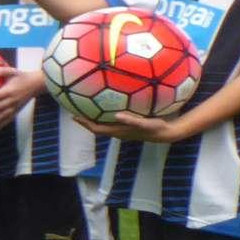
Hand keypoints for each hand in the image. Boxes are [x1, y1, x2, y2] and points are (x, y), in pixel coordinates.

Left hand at [0, 67, 45, 130]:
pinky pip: (7, 120)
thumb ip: (1, 71)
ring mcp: (15, 108)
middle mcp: (12, 101)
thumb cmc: (22, 76)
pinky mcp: (17, 111)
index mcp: (9, 91)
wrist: (36, 84)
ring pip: (1, 117)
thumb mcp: (13, 71)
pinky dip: (0, 125)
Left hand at [74, 111, 189, 142]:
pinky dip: (105, 115)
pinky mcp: (127, 126)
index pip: (97, 129)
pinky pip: (111, 121)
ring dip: (94, 118)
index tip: (74, 116)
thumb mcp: (144, 123)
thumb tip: (117, 115)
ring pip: (104, 125)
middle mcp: (118, 132)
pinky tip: (107, 106)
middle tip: (76, 109)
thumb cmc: (154, 128)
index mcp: (119, 132)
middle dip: (86, 120)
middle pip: (97, 127)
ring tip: (87, 107)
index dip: (85, 123)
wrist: (165, 133)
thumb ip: (131, 120)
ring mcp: (122, 130)